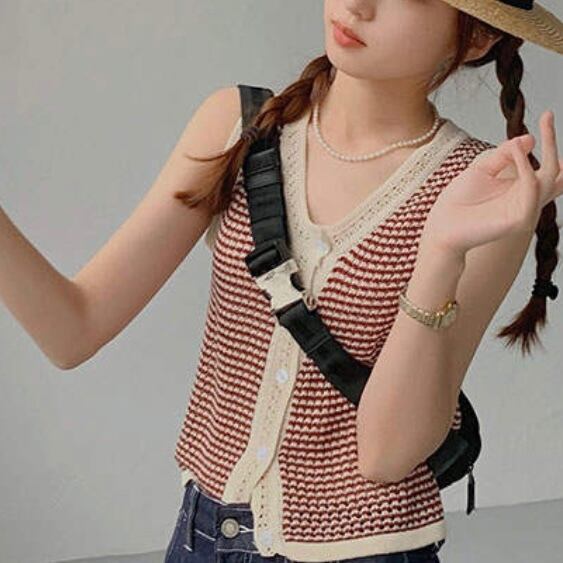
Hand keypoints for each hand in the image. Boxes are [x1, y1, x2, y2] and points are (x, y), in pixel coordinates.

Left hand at [420, 110, 562, 258]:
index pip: (546, 166)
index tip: (547, 115)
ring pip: (548, 178)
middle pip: (555, 172)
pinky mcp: (519, 219)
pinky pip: (530, 189)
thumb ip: (504, 154)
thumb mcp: (482, 169)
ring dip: (546, 150)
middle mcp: (527, 200)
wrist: (441, 226)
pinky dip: (525, 167)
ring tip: (531, 133)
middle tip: (547, 116)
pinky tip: (516, 151)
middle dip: (553, 142)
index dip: (550, 142)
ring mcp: (525, 211)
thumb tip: (529, 138)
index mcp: (520, 189)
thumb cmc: (458, 202)